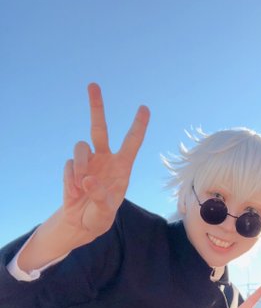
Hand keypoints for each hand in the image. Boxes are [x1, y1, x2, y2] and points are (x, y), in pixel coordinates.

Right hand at [62, 83, 149, 240]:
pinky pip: (68, 166)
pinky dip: (70, 181)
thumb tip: (88, 179)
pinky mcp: (72, 168)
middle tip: (92, 84)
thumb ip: (100, 197)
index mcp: (122, 168)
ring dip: (78, 166)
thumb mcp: (105, 212)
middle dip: (96, 106)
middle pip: (99, 128)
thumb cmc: (100, 217)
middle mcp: (105, 159)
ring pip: (80, 148)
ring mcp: (88, 162)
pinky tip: (74, 195)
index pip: (132, 142)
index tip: (144, 108)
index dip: (138, 126)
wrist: (81, 223)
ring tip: (80, 188)